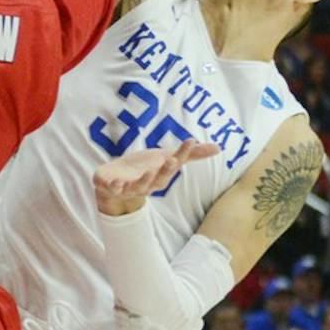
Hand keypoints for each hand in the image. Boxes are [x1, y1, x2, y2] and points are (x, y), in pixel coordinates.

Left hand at [93, 138, 218, 214]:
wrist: (114, 180)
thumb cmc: (144, 169)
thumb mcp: (165, 158)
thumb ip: (190, 155)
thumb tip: (218, 148)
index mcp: (160, 177)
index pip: (173, 166)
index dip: (182, 154)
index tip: (190, 141)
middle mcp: (146, 185)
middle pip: (158, 180)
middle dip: (164, 171)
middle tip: (171, 161)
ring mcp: (128, 187)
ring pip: (137, 187)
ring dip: (143, 181)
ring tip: (147, 172)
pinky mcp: (111, 186)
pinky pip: (113, 188)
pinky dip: (115, 186)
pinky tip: (116, 181)